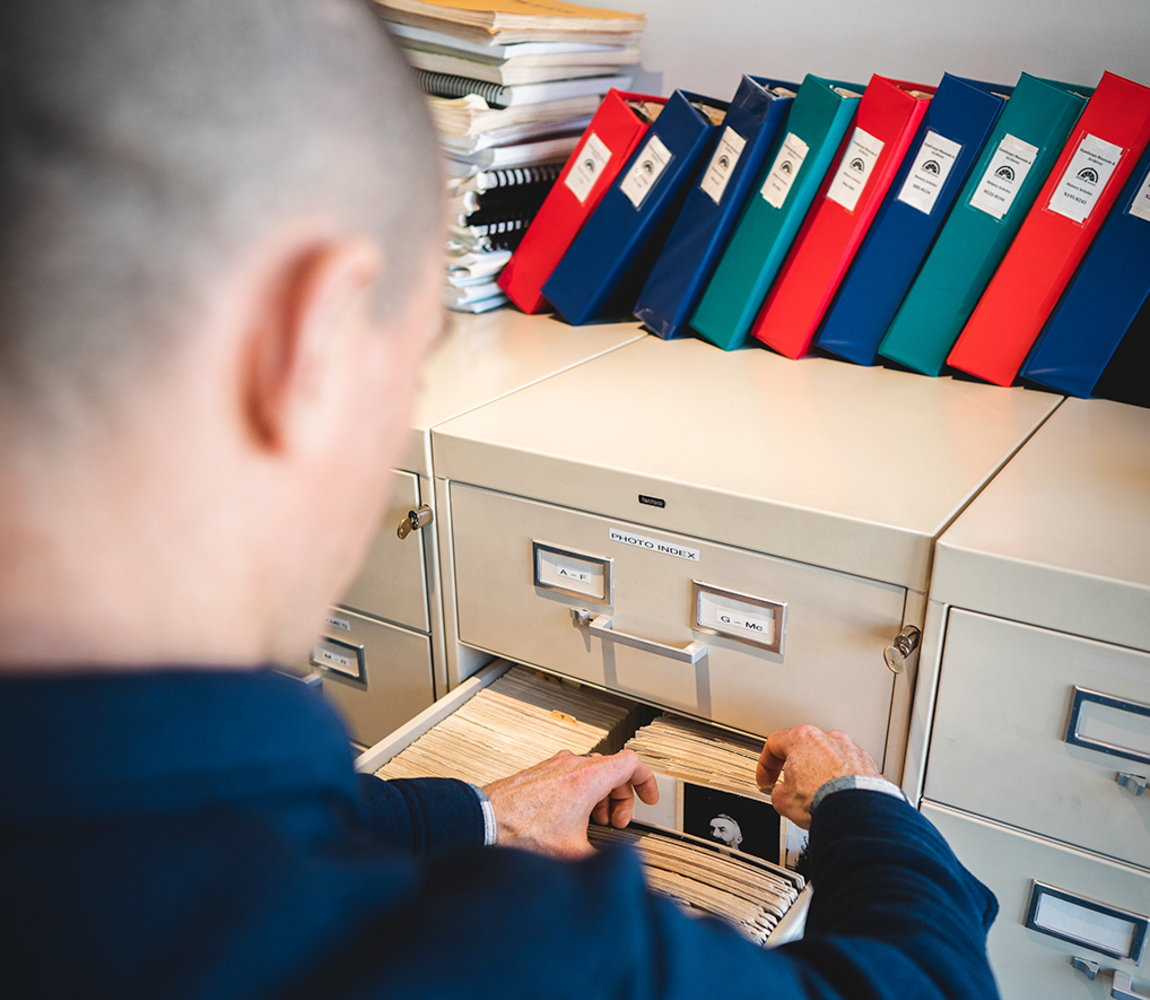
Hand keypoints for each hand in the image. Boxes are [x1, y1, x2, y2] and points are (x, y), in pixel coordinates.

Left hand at [482, 749, 658, 859]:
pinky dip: (581, 793)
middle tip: (617, 821)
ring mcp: (554, 766)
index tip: (648, 798)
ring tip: (595, 822)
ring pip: (592, 772)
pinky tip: (572, 819)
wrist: (484, 821)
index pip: (632, 762)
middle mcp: (571, 765)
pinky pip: (572, 775)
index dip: (647, 781)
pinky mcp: (540, 772)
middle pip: (613, 769)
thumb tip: (615, 871)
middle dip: (622, 797)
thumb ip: (601, 860)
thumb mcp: (571, 853)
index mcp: (586, 778)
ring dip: (601, 796)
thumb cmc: (518, 831)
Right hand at [756, 725, 879, 829]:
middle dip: (797, 768)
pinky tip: (839, 798)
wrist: (857, 813)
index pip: (775, 744)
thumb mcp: (783, 801)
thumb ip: (779, 791)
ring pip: (829, 758)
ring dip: (822, 773)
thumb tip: (783, 795)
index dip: (766, 765)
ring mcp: (850, 750)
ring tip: (820, 796)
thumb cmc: (822, 800)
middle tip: (793, 788)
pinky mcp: (868, 764)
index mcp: (802, 739)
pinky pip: (850, 770)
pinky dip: (843, 781)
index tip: (766, 779)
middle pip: (805, 749)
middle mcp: (828, 738)